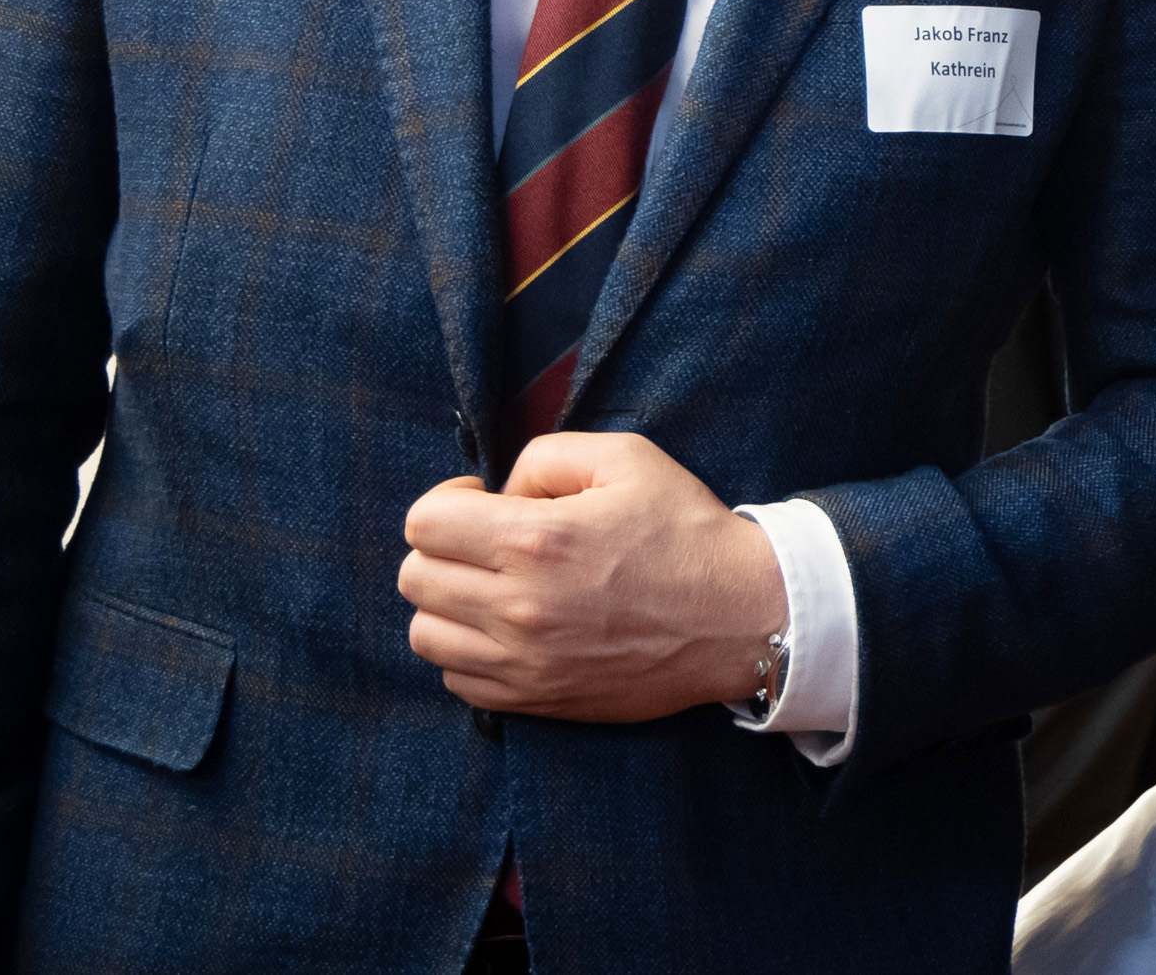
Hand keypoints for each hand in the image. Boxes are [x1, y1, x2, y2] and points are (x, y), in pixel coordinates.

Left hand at [398, 431, 789, 722]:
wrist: (741, 616)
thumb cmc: (686, 531)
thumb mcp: (628, 458)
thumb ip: (547, 456)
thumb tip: (501, 492)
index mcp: (536, 540)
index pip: (424, 522)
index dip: (448, 501)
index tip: (484, 502)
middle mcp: (516, 606)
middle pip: (415, 577)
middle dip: (446, 549)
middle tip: (490, 542)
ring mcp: (522, 662)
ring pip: (425, 633)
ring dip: (450, 603)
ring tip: (495, 588)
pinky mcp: (534, 699)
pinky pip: (455, 680)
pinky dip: (468, 652)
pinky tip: (509, 629)